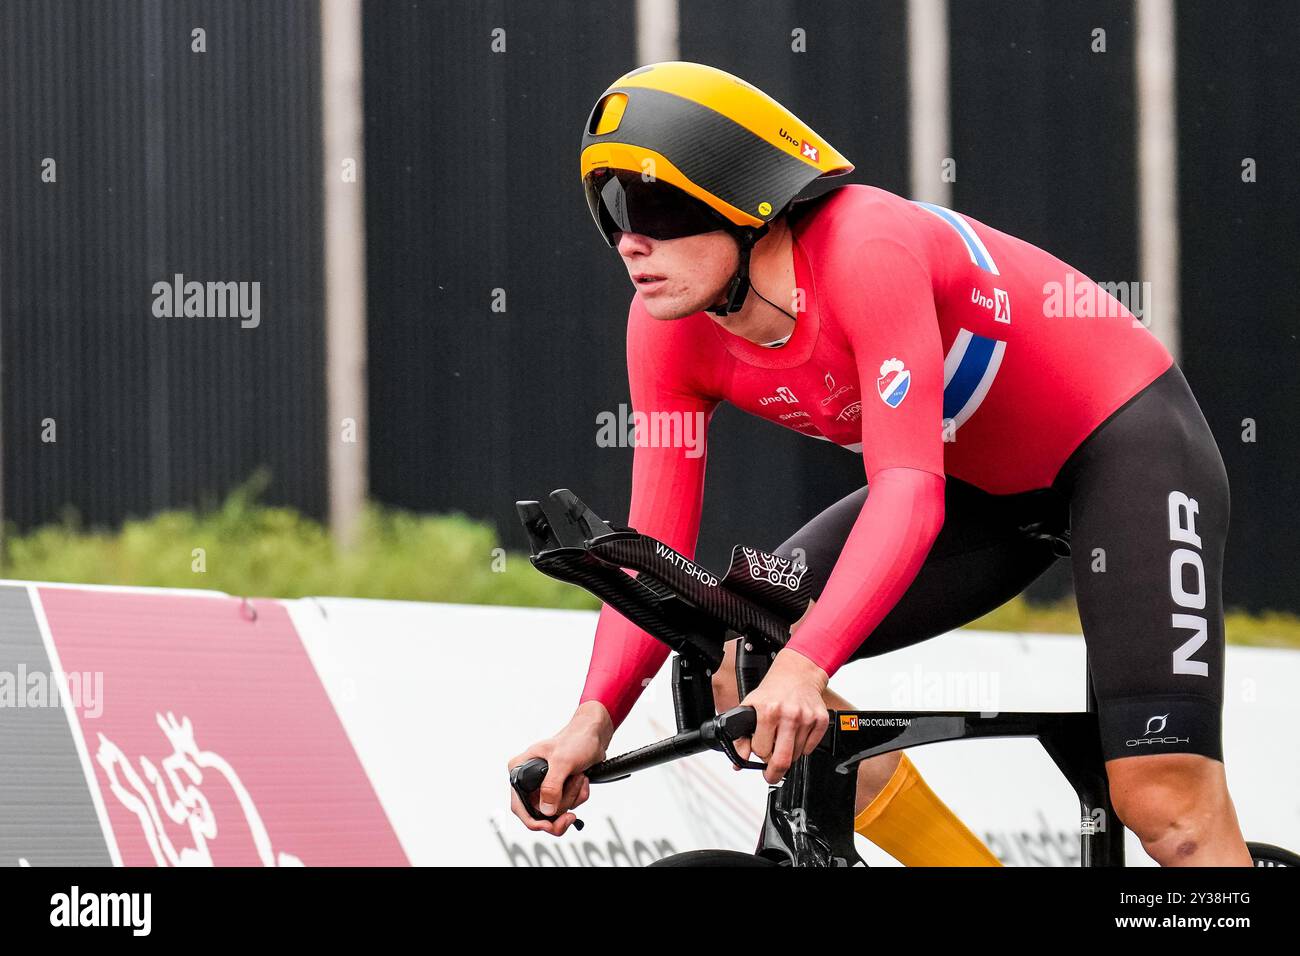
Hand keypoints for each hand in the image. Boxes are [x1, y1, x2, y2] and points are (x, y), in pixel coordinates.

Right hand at [507, 702, 611, 835]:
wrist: (594, 735)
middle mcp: (530, 781)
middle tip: (571, 811)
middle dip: (561, 805)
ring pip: (557, 810)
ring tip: (578, 776)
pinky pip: (569, 804)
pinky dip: (579, 795)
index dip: (533, 821)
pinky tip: (581, 778)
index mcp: (521, 771)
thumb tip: (546, 810)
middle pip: (540, 813)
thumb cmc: (576, 739)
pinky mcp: (559, 789)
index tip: (549, 825)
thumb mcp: (562, 761)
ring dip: (573, 796)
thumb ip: (552, 786)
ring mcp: (545, 786)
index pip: (519, 806)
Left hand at [735, 648, 829, 783]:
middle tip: (771, 774)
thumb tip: (739, 761)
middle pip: (783, 760)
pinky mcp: (821, 720)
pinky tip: (796, 734)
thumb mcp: (750, 707)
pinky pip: (810, 748)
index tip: (759, 751)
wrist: (797, 673)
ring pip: (796, 756)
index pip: (761, 751)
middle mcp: (789, 714)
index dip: (758, 753)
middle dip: (774, 773)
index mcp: (768, 711)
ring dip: (788, 754)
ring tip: (783, 739)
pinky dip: (802, 747)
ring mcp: (807, 718)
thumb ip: (741, 736)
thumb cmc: (773, 690)